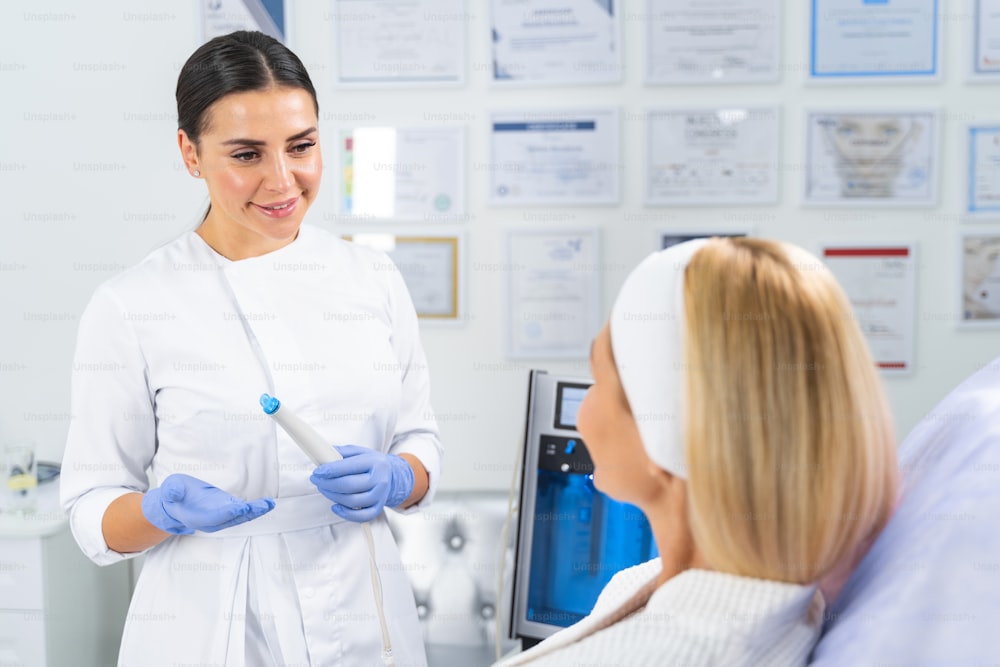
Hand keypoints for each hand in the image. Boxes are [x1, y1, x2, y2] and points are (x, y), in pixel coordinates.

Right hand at [141, 473, 274, 534]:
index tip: (242, 506)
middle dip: (249, 512)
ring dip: (256, 511)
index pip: (216, 516)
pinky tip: (267, 504)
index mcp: (198, 517)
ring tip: (269, 504)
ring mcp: (222, 516)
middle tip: (263, 506)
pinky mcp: (228, 510)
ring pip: (241, 516)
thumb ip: (172, 491)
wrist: (174, 505)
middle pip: (233, 518)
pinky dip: (255, 509)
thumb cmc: (173, 496)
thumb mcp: (170, 490)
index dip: (229, 512)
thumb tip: (171, 492)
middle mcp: (213, 520)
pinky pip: (243, 512)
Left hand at [309, 445, 414, 522]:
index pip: (349, 467)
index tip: (318, 471)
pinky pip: (361, 516)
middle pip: (349, 485)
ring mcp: (380, 496)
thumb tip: (323, 455)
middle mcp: (380, 479)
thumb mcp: (360, 452)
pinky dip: (345, 514)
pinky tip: (336, 506)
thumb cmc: (372, 464)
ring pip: (352, 501)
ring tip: (325, 489)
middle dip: (328, 484)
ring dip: (333, 496)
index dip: (330, 470)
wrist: (390, 475)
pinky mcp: (378, 508)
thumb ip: (342, 452)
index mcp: (375, 462)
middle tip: (317, 480)